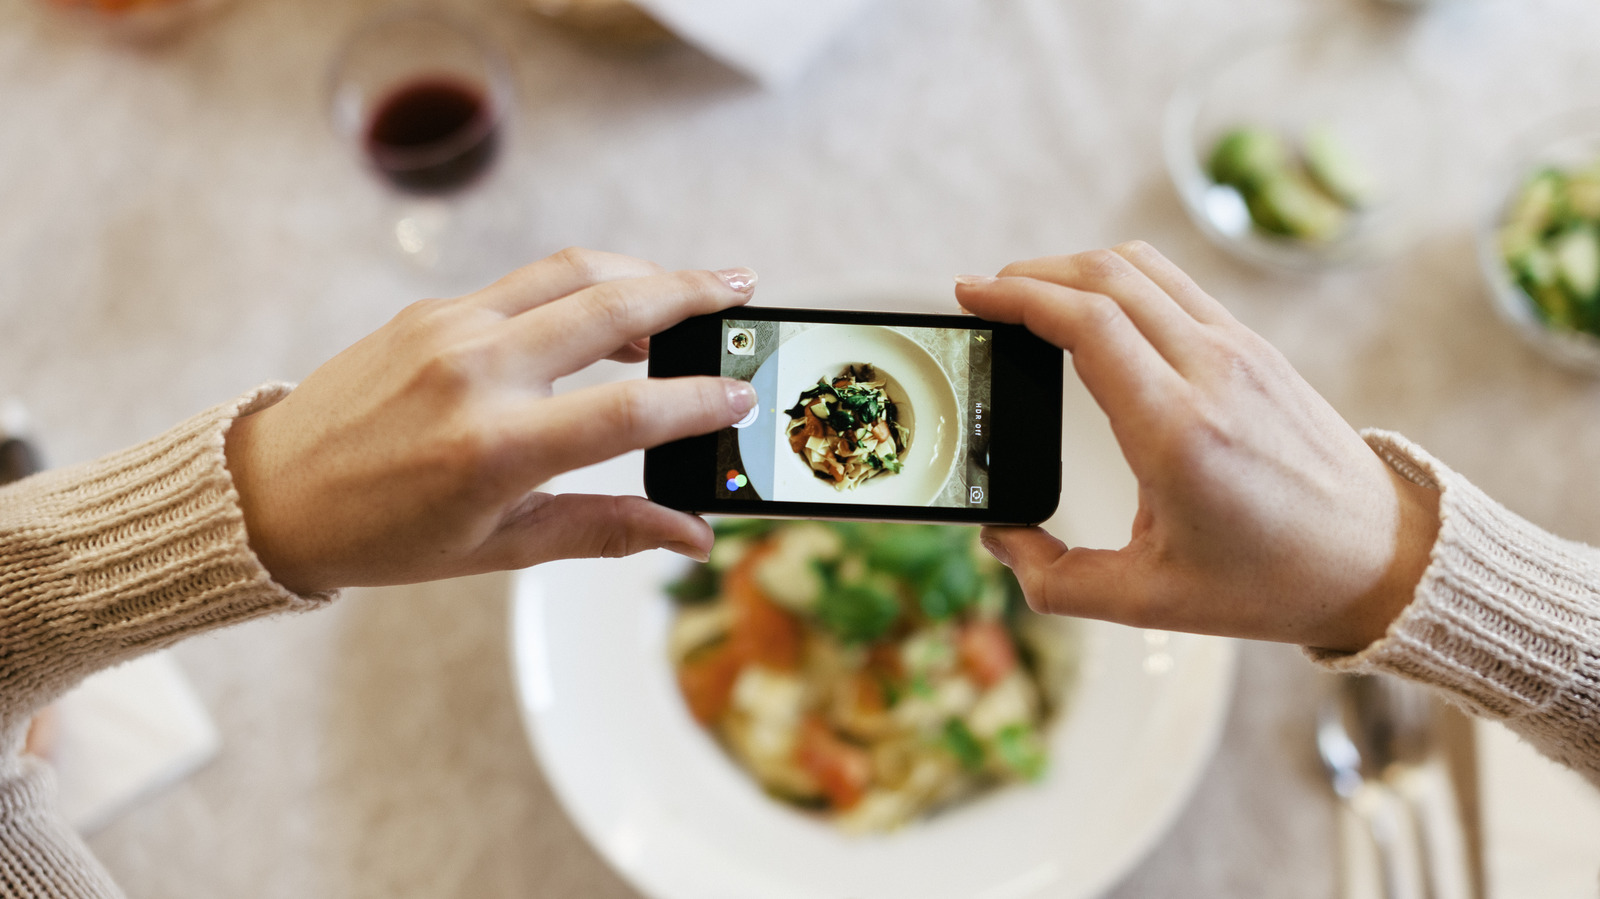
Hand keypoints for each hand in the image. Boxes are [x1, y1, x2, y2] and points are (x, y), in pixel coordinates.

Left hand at [224, 248, 758, 594]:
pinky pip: (526, 282)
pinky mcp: (432, 309)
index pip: (629, 411)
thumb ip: (606, 531)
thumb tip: (694, 535)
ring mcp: (450, 330)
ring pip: (573, 273)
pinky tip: (610, 312)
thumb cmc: (385, 536)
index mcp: (495, 449)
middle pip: (614, 307)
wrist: (271, 493)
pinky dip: (583, 286)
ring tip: (691, 291)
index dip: (698, 402)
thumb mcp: (501, 548)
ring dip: (643, 273)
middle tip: (745, 290)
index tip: (743, 396)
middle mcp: (476, 374)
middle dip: (693, 292)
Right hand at [956, 243, 1439, 652]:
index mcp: (1178, 430)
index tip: (970, 295)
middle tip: (984, 295)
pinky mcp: (1255, 348)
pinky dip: (1120, 279)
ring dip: (1075, 268)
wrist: (1382, 559)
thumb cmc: (1270, 583)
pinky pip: (1175, 285)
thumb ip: (1055, 580)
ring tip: (1031, 295)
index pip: (1086, 322)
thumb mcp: (1148, 601)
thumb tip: (1000, 538)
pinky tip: (1094, 309)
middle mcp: (1211, 373)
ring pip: (1142, 266)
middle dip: (1031, 275)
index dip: (1017, 297)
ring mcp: (1240, 350)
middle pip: (1105, 276)